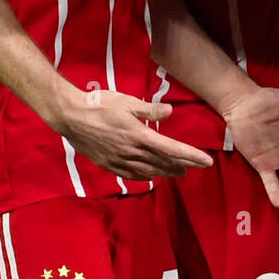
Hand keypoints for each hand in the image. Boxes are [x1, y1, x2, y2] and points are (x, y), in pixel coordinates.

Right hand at [48, 86, 212, 180]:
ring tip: (178, 172)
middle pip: (163, 163)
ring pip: (149, 171)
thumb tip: (170, 112)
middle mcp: (132, 152)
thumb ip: (150, 110)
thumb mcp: (127, 101)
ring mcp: (119, 161)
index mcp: (139, 136)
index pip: (172, 150)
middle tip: (197, 167)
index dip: (192, 156)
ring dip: (166, 172)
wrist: (70, 116)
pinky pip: (131, 175)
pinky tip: (150, 176)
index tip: (207, 161)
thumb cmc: (100, 104)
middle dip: (182, 165)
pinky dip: (144, 176)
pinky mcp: (108, 164)